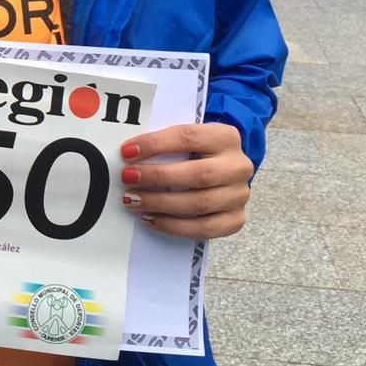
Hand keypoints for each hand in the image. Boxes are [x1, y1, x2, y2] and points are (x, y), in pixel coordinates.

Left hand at [121, 124, 252, 238]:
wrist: (222, 171)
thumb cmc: (195, 152)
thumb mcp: (186, 139)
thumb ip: (164, 142)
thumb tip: (128, 154)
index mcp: (225, 137)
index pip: (189, 137)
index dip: (156, 144)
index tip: (127, 151)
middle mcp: (238, 166)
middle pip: (199, 174)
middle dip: (157, 177)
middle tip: (127, 178)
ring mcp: (239, 195)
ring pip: (200, 203)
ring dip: (161, 203)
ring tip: (132, 200)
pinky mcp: (235, 219)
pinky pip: (205, 228)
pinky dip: (174, 226)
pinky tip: (150, 219)